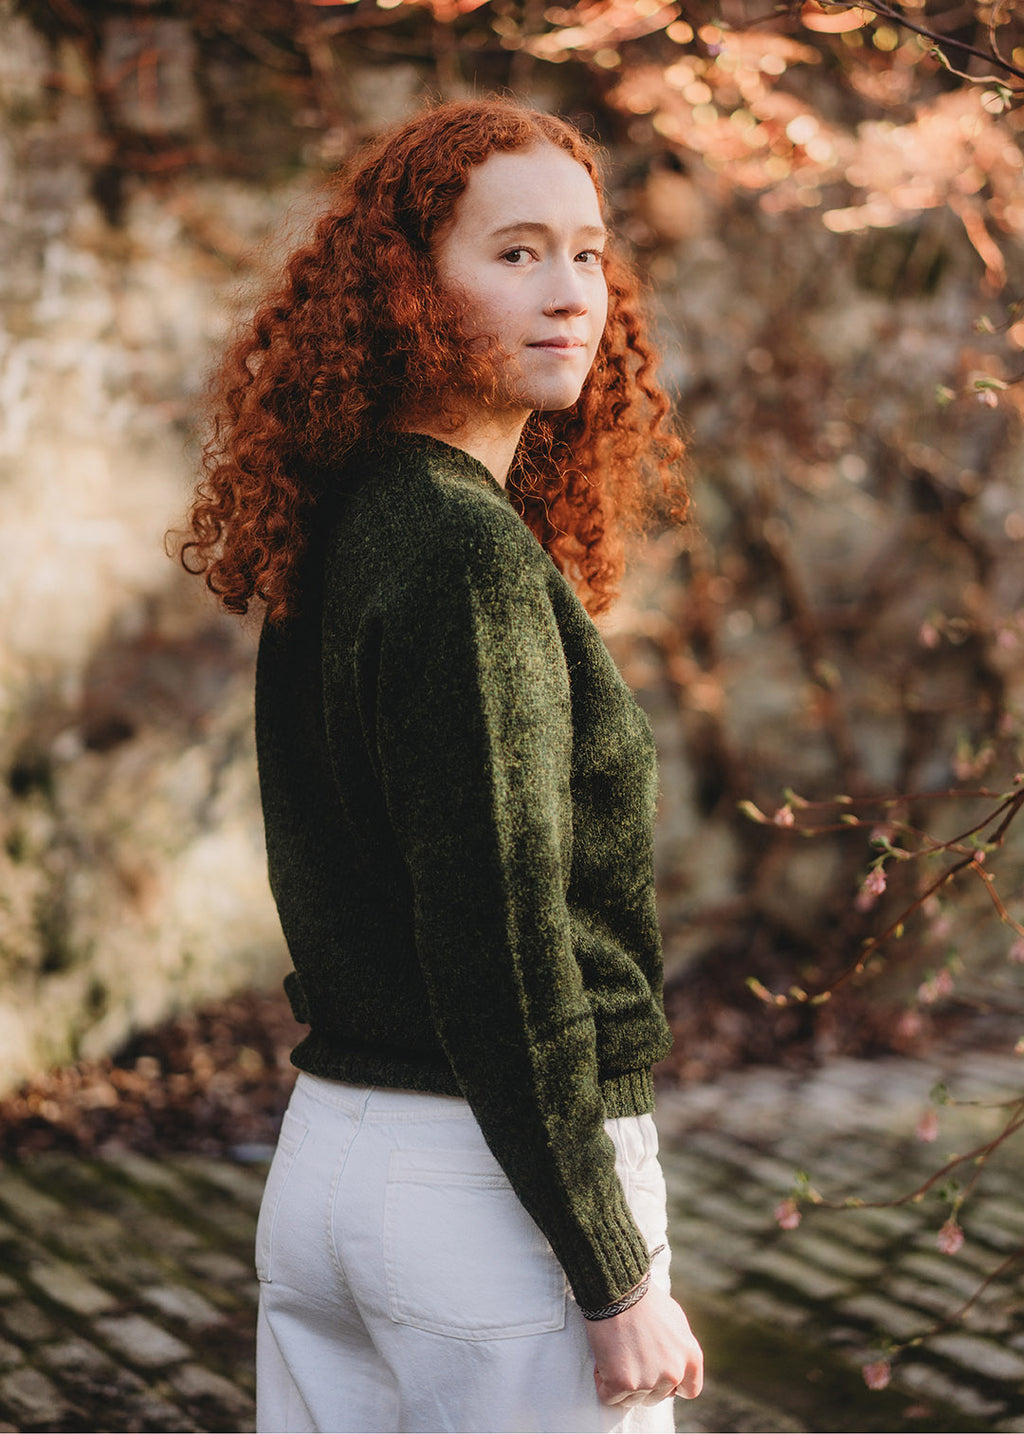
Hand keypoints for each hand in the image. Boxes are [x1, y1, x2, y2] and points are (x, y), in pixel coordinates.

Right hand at [586, 1283, 703, 1407]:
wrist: (618, 1289)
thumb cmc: (645, 1299)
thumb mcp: (676, 1320)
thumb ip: (679, 1348)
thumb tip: (676, 1365)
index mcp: (691, 1357)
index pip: (690, 1389)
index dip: (674, 1385)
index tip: (659, 1375)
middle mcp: (674, 1373)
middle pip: (657, 1396)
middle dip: (643, 1383)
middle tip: (629, 1358)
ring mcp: (648, 1381)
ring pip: (632, 1399)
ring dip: (622, 1383)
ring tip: (616, 1353)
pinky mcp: (622, 1384)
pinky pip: (609, 1396)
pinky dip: (603, 1382)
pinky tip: (603, 1360)